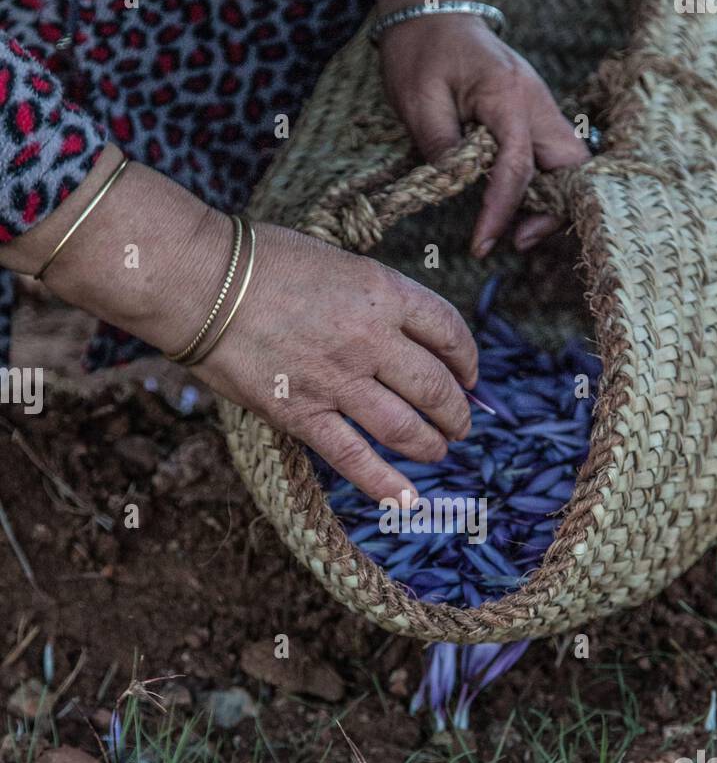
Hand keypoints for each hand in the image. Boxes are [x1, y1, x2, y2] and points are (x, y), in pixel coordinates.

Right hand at [3, 145, 477, 502]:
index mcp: (382, 292)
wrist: (201, 282)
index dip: (467, 358)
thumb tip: (393, 332)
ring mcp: (338, 380)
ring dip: (431, 445)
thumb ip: (369, 298)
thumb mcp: (335, 261)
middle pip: (435, 386)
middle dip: (457, 410)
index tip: (469, 373)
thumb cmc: (260, 262)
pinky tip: (407, 501)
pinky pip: (354, 458)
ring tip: (439, 451)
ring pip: (406, 427)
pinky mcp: (302, 414)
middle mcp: (370, 339)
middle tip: (462, 423)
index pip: (448, 330)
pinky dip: (385, 484)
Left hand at [375, 0, 589, 257]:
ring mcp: (541, 107)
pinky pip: (553, 159)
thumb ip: (441, 147)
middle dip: (553, 210)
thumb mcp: (417, 100)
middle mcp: (537, 101)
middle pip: (572, 166)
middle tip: (516, 240)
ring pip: (570, 166)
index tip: (480, 245)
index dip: (501, 211)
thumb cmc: (421, 50)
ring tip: (515, 232)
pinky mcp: (535, 116)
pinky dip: (543, 188)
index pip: (517, 166)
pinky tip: (516, 208)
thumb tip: (458, 189)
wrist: (434, 11)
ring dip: (551, 202)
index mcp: (508, 94)